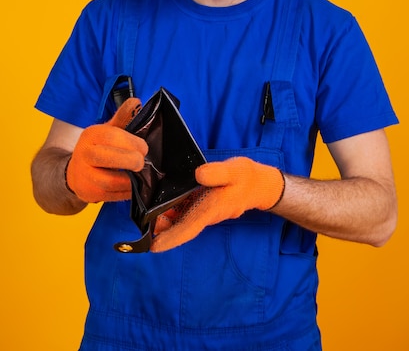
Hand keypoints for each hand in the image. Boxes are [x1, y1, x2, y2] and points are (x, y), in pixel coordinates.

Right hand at [66, 98, 148, 202]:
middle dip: (130, 160)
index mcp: (91, 135)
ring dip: (130, 180)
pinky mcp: (88, 194)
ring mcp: (84, 176)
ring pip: (109, 181)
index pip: (111, 136)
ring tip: (140, 176)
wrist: (74, 173)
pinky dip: (126, 192)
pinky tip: (133, 186)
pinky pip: (111, 196)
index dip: (131, 142)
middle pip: (107, 158)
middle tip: (141, 162)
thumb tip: (137, 102)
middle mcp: (84, 154)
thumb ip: (123, 117)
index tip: (144, 148)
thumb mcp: (108, 129)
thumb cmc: (98, 148)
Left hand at [151, 156, 284, 251]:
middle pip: (180, 227)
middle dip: (160, 228)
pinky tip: (161, 203)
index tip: (153, 247)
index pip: (188, 228)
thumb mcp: (234, 171)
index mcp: (210, 209)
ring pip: (182, 221)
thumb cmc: (245, 177)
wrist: (260, 184)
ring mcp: (205, 213)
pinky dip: (172, 212)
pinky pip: (186, 214)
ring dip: (164, 220)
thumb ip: (217, 173)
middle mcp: (206, 216)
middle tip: (139, 220)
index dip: (170, 238)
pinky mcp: (205, 207)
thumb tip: (199, 174)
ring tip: (145, 211)